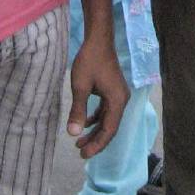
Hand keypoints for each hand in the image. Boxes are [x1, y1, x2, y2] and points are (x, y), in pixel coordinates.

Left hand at [67, 29, 129, 158]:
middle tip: (80, 153)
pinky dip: (96, 119)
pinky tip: (86, 123)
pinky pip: (106, 110)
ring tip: (79, 142)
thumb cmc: (89, 61)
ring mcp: (118, 95)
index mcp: (117, 101)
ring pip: (108, 120)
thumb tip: (73, 134)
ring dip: (95, 131)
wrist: (98, 40)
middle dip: (96, 141)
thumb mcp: (80, 87)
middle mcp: (121, 100)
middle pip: (110, 127)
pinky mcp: (113, 90)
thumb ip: (78, 111)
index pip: (109, 130)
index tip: (83, 155)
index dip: (97, 144)